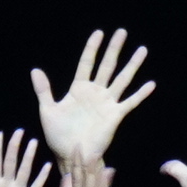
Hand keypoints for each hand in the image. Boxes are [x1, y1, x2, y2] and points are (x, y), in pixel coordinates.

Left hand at [30, 29, 158, 172]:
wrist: (70, 155)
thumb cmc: (58, 135)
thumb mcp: (47, 110)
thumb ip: (44, 90)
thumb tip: (35, 70)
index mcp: (78, 89)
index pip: (86, 63)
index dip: (92, 48)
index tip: (99, 33)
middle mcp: (95, 93)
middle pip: (107, 65)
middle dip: (114, 49)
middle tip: (121, 31)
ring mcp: (106, 103)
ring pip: (122, 79)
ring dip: (132, 65)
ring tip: (142, 50)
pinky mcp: (115, 116)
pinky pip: (130, 102)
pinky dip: (140, 94)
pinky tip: (151, 84)